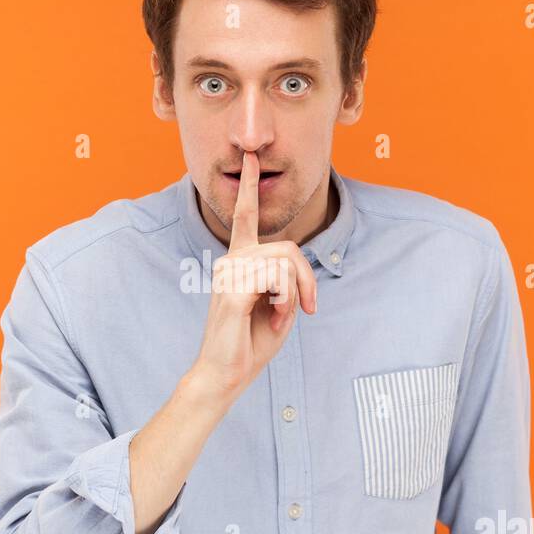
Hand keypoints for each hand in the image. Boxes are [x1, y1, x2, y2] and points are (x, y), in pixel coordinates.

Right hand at [188, 150, 318, 403]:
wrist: (225, 374)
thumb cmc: (250, 344)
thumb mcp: (279, 306)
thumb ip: (287, 280)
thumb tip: (292, 269)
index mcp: (239, 261)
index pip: (245, 217)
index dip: (250, 187)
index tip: (252, 159)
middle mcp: (231, 261)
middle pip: (288, 247)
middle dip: (307, 278)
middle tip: (307, 307)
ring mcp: (229, 272)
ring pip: (286, 261)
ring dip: (295, 292)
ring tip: (280, 315)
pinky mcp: (233, 290)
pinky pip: (277, 278)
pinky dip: (285, 300)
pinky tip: (273, 316)